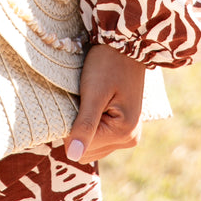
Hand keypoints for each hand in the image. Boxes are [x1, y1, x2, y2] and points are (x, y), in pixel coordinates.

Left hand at [65, 43, 145, 162]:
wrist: (126, 44)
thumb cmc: (108, 63)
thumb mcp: (93, 92)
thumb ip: (84, 125)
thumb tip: (72, 156)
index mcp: (124, 133)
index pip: (82, 148)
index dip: (70, 128)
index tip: (74, 103)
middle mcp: (129, 139)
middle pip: (88, 151)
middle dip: (78, 130)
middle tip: (81, 101)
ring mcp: (129, 134)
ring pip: (93, 146)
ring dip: (85, 128)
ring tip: (88, 102)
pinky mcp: (126, 128)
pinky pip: (101, 137)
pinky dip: (92, 125)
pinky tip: (94, 106)